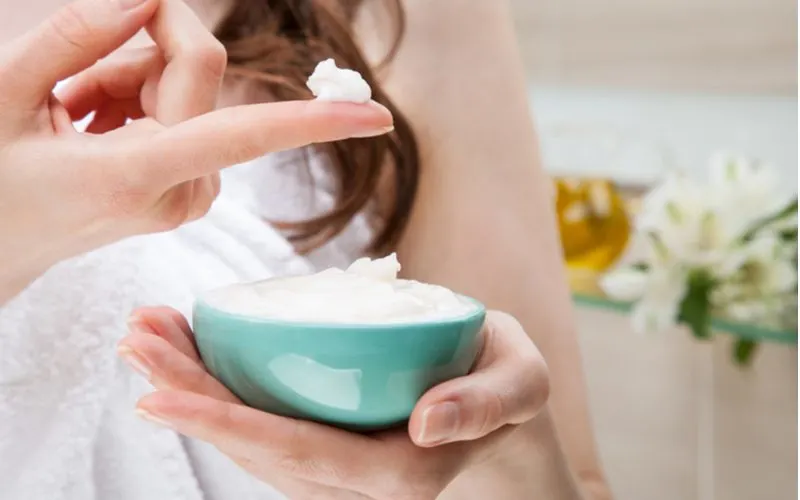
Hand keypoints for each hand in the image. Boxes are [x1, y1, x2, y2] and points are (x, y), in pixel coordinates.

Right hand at [0, 0, 391, 301]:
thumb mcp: (5, 94)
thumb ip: (75, 38)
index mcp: (136, 175)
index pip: (242, 134)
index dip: (314, 120)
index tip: (377, 117)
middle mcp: (180, 194)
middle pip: (200, 74)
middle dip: (138, 51)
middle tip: (74, 84)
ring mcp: (190, 198)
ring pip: (192, 92)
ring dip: (131, 81)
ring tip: (76, 116)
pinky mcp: (191, 191)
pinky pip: (187, 117)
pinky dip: (140, 104)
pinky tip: (97, 127)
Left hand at [119, 308, 549, 499]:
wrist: (498, 397)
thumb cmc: (505, 382)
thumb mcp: (520, 380)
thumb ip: (487, 401)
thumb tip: (427, 420)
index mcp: (401, 470)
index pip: (304, 453)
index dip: (228, 428)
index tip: (158, 397)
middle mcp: (356, 478)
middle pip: (259, 447)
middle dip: (188, 399)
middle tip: (136, 342)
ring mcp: (335, 461)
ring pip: (251, 436)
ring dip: (191, 389)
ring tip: (145, 337)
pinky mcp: (324, 435)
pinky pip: (263, 418)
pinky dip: (217, 385)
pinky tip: (186, 347)